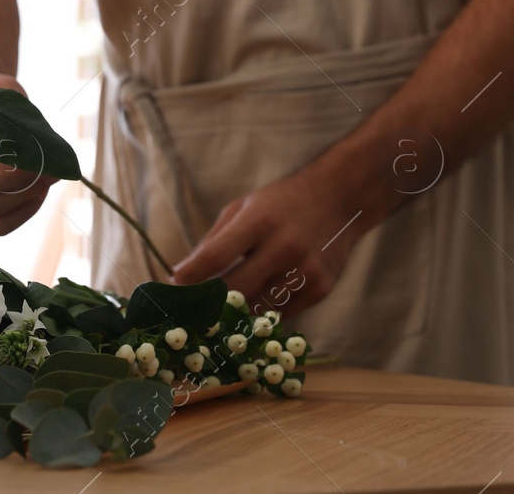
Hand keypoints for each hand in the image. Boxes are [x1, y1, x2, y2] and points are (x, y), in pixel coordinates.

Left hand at [169, 166, 370, 317]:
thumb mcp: (244, 207)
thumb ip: (214, 241)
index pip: (216, 255)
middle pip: (235, 289)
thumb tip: (182, 276)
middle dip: (208, 302)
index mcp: (260, 220)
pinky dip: (263, 313)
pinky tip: (252, 307)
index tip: (173, 285)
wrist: (340, 199)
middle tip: (190, 310)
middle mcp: (284, 245)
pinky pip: (282, 313)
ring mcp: (306, 270)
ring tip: (217, 314)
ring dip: (234, 314)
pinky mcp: (321, 288)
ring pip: (257, 308)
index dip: (191, 275)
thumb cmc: (282, 203)